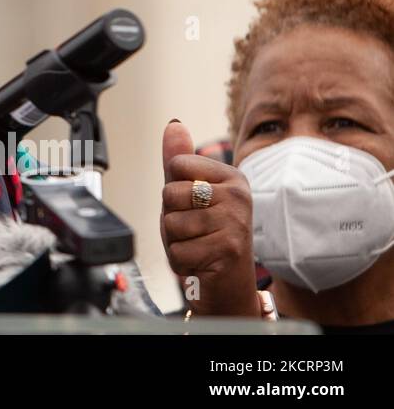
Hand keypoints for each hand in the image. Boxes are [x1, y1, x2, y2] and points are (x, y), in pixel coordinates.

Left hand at [160, 120, 259, 316]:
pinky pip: (177, 249)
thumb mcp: (188, 194)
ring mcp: (235, 222)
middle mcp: (238, 195)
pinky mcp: (228, 249)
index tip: (193, 206)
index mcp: (230, 177)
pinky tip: (200, 262)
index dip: (173, 190)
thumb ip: (179, 160)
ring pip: (171, 222)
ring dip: (176, 241)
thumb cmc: (205, 236)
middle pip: (170, 193)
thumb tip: (174, 125)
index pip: (176, 165)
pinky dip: (181, 261)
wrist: (227, 284)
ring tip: (197, 245)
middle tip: (194, 230)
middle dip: (171, 217)